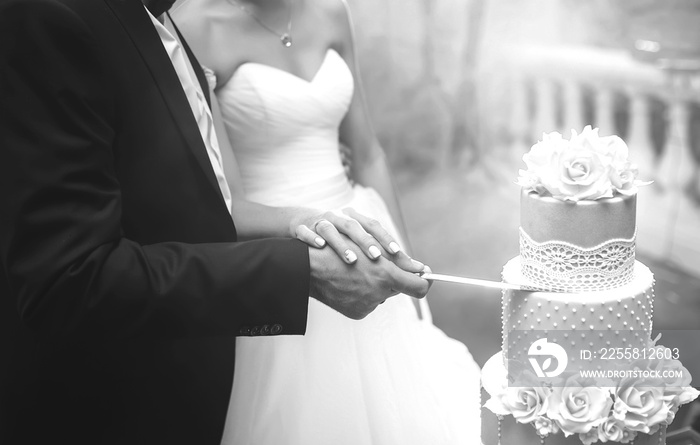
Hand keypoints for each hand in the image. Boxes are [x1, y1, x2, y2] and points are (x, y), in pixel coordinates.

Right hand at [290, 207, 406, 265]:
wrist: (301, 225)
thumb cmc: (335, 238)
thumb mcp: (354, 240)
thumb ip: (379, 253)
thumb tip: (407, 269)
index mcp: (354, 219)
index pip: (373, 226)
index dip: (385, 238)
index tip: (398, 253)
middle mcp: (338, 218)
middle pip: (354, 226)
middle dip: (366, 242)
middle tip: (377, 258)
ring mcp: (319, 222)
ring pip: (331, 229)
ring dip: (342, 244)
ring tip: (352, 260)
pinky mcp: (302, 228)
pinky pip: (305, 232)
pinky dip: (312, 237)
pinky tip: (320, 246)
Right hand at [308, 236, 429, 319]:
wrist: (307, 269)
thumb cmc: (339, 251)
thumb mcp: (370, 251)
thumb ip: (400, 262)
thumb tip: (423, 270)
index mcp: (384, 276)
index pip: (419, 287)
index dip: (426, 281)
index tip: (427, 274)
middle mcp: (377, 294)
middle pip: (400, 289)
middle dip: (395, 277)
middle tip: (381, 265)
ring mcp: (366, 306)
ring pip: (383, 294)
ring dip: (377, 283)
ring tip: (360, 271)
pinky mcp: (356, 313)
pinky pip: (369, 302)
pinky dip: (365, 292)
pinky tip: (351, 281)